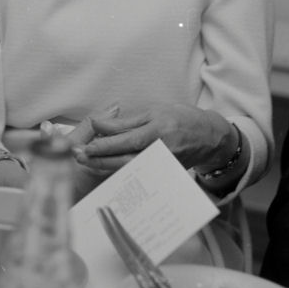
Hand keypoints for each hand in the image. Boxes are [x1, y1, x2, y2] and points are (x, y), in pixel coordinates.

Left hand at [69, 103, 233, 174]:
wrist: (209, 138)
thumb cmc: (180, 118)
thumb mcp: (154, 112)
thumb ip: (126, 121)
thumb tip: (99, 122)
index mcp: (158, 130)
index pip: (126, 139)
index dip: (105, 144)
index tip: (85, 145)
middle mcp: (161, 150)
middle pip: (125, 159)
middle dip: (100, 159)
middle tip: (79, 157)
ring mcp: (163, 165)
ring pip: (131, 169)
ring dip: (107, 166)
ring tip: (87, 162)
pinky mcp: (164, 174)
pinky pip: (139, 175)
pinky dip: (121, 172)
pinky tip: (106, 169)